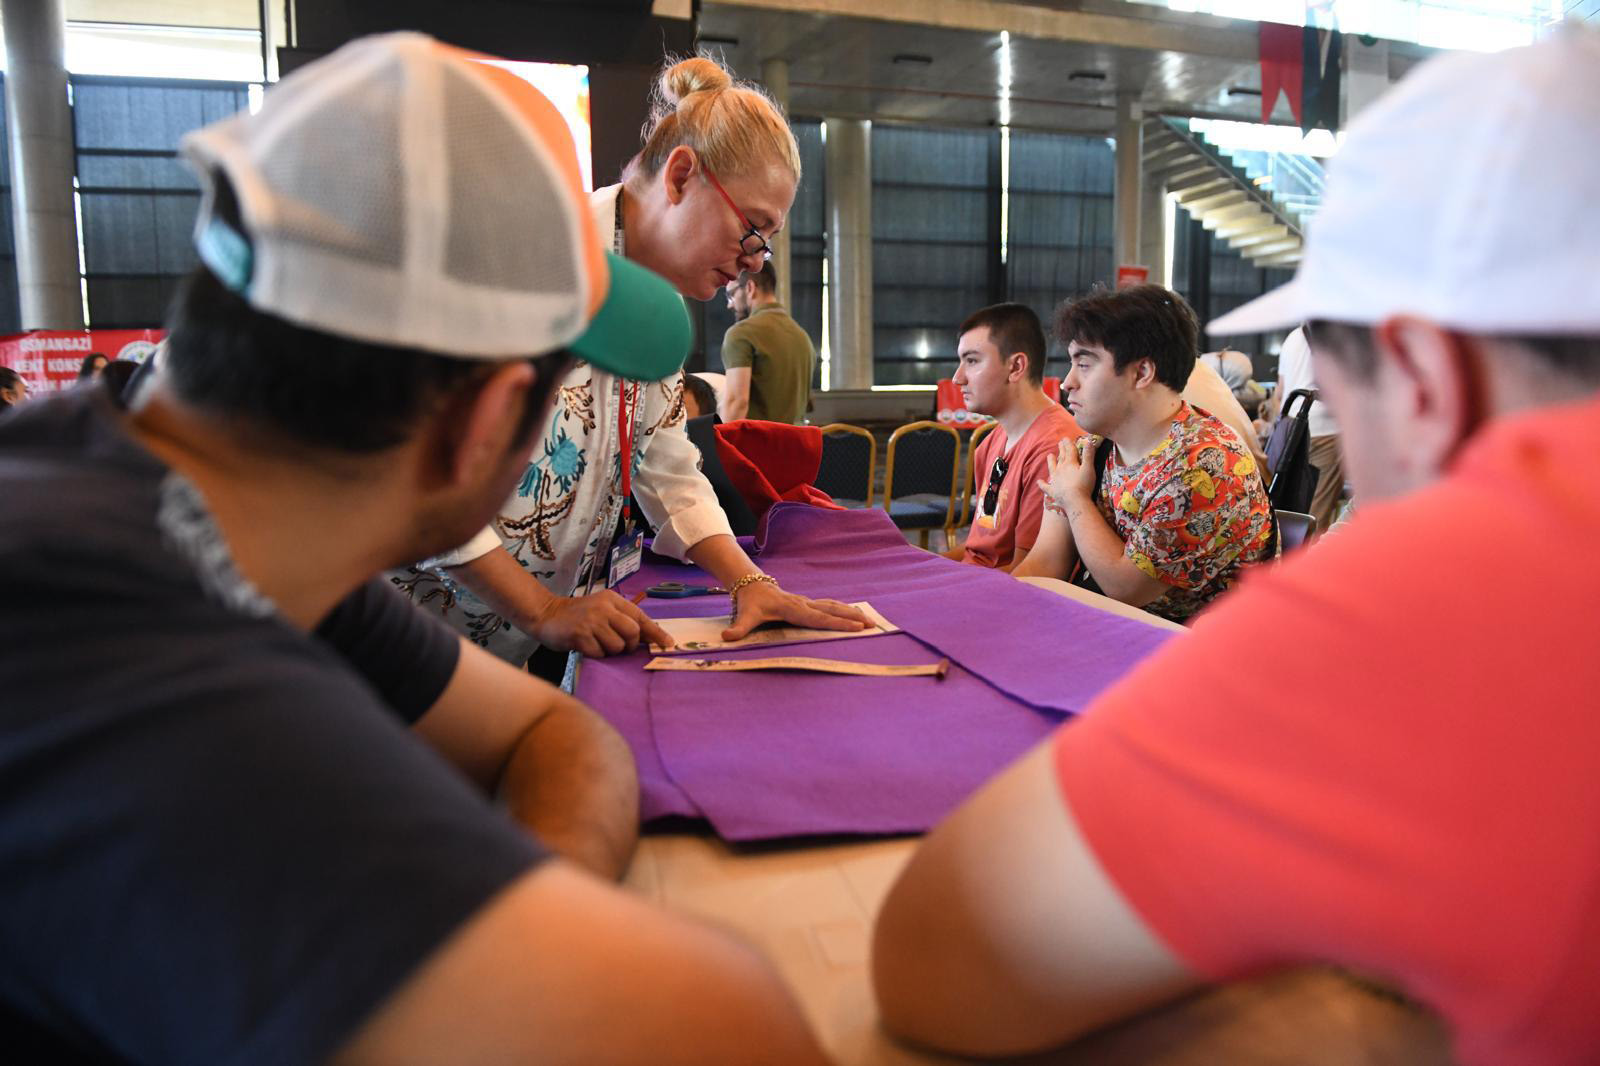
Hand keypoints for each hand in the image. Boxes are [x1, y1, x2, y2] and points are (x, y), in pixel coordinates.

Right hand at [532, 590, 674, 657]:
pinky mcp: (580, 635)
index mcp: (612, 599)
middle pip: (633, 633)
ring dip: (610, 651)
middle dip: (630, 645)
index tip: (668, 644)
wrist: (546, 614)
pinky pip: (600, 654)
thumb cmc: (578, 615)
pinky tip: (586, 646)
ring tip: (598, 643)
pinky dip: (596, 654)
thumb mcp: (602, 609)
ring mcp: (591, 621)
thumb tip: (651, 637)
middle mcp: (604, 608)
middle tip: (620, 646)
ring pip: (618, 646)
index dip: (656, 632)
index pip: (640, 617)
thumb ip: (623, 619)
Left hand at [722, 579, 869, 641]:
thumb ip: (739, 628)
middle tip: (870, 625)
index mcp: (792, 608)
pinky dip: (845, 610)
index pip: (817, 617)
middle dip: (851, 617)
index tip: (854, 627)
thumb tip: (728, 637)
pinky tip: (857, 615)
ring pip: (834, 606)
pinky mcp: (809, 604)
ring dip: (851, 613)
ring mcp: (807, 602)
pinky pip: (830, 606)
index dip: (836, 622)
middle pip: (831, 610)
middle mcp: (803, 604)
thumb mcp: (744, 615)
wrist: (752, 585)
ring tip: (870, 621)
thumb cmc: (751, 602)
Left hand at [1038, 436, 1098, 511]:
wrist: (1074, 501)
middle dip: (1061, 450)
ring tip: (1049, 455)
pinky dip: (1042, 484)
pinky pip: (1045, 487)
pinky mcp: (1052, 491)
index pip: (1069, 451)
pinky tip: (1039, 481)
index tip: (1066, 438)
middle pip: (1061, 458)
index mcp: (1070, 464)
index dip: (1068, 444)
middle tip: (1059, 443)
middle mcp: (1060, 470)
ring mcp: (1055, 480)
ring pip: (1052, 468)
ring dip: (1051, 462)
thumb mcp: (1088, 468)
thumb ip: (1088, 455)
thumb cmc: (1084, 484)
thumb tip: (1089, 441)